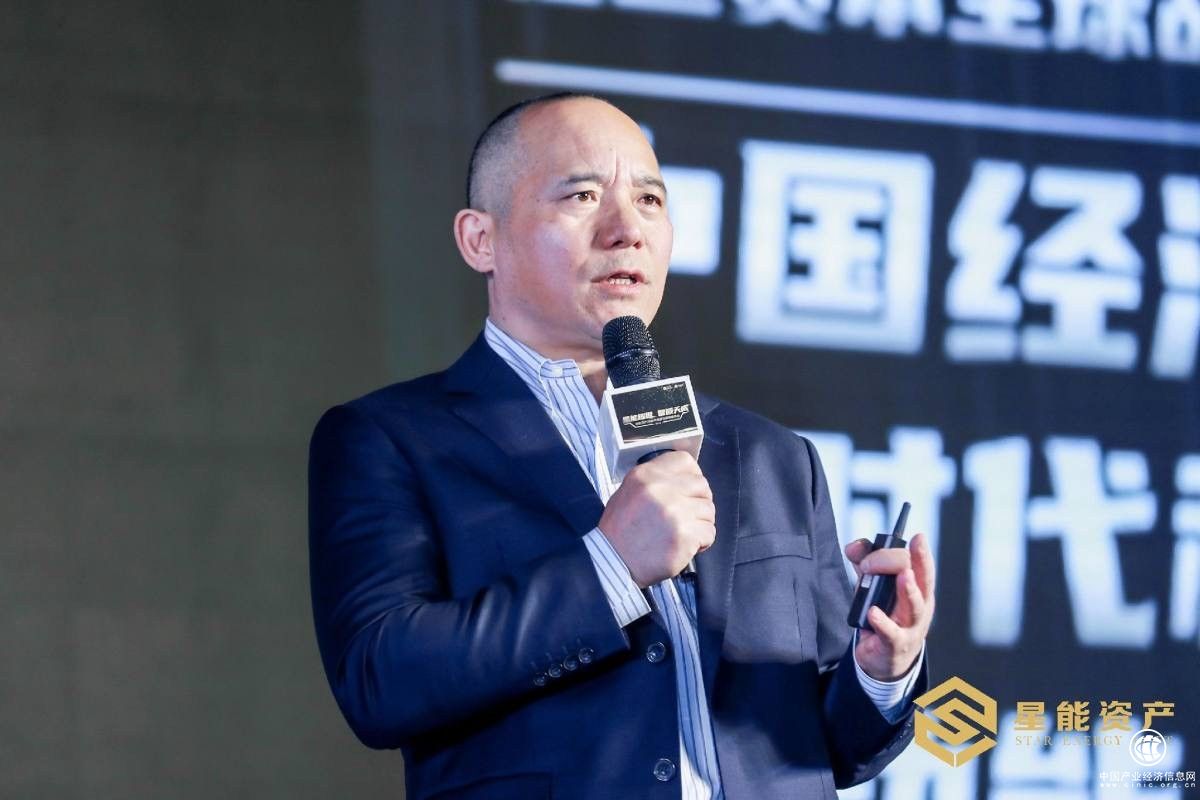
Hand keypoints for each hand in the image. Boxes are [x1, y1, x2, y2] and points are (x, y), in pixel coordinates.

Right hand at [597, 452, 715, 587]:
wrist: (614, 563)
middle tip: (691, 514)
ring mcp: (675, 512)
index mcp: (645, 476)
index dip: (692, 474)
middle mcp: (661, 489)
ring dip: (701, 522)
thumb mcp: (626, 493)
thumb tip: (682, 479)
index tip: (691, 487)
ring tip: (686, 532)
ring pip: (708, 509)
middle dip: (700, 500)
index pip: (684, 460)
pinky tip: (688, 546)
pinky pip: (709, 532)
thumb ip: (654, 482)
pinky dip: (702, 541)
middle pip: (701, 484)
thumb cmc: (619, 533)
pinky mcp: (685, 534)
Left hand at [844, 532, 934, 681]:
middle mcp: (920, 606)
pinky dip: (882, 622)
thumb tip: (854, 546)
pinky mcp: (895, 645)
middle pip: (923, 580)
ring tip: (904, 576)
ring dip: (909, 590)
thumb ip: (866, 563)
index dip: (908, 549)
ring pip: (914, 606)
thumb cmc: (886, 617)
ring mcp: (910, 627)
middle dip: (918, 560)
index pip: (920, 563)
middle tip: (913, 544)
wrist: (886, 659)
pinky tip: (873, 613)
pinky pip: (891, 634)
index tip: (897, 539)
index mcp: (919, 589)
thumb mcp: (876, 587)